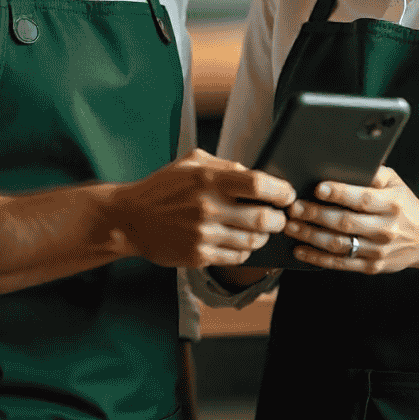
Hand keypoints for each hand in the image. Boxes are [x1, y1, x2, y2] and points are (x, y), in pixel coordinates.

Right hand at [111, 149, 295, 268]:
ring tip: (261, 229)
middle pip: (264, 218)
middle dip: (280, 219)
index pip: (258, 185)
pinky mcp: (199, 256)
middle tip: (280, 217)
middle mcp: (208, 208)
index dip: (281, 191)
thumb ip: (225, 166)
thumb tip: (257, 174)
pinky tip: (241, 241)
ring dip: (264, 236)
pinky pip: (236, 257)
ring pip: (253, 241)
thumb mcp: (192, 162)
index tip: (287, 194)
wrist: (131, 218)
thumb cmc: (163, 186)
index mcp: (208, 179)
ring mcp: (203, 235)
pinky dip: (245, 250)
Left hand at [283, 165, 418, 273]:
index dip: (339, 193)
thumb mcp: (395, 182)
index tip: (317, 188)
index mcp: (392, 203)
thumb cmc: (405, 205)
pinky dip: (317, 258)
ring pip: (339, 244)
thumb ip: (373, 172)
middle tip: (294, 207)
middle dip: (316, 214)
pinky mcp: (372, 267)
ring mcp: (378, 250)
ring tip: (291, 226)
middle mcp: (386, 228)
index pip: (362, 198)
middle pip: (345, 222)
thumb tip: (346, 161)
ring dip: (311, 236)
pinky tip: (300, 250)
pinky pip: (340, 264)